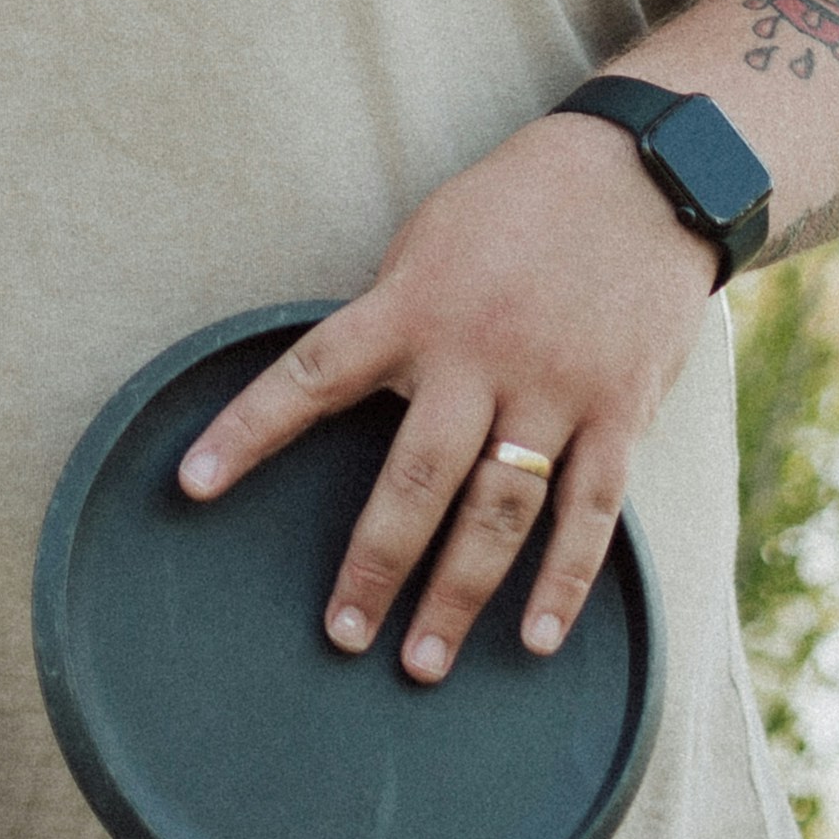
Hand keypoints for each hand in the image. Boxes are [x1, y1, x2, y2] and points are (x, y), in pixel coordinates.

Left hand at [168, 114, 713, 681]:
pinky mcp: (619, 411)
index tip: (191, 486)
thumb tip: (344, 386)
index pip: (312, 373)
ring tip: (421, 664)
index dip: (247, 430)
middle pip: (415, 477)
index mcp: (415, 304)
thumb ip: (394, 316)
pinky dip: (565, 581)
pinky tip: (535, 638)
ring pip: (499, 512)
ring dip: (458, 594)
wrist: (647, 174)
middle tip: (342, 634)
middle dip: (376, 564)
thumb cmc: (520, 204)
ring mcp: (554, 388)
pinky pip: (591, 512)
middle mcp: (479, 353)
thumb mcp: (432, 238)